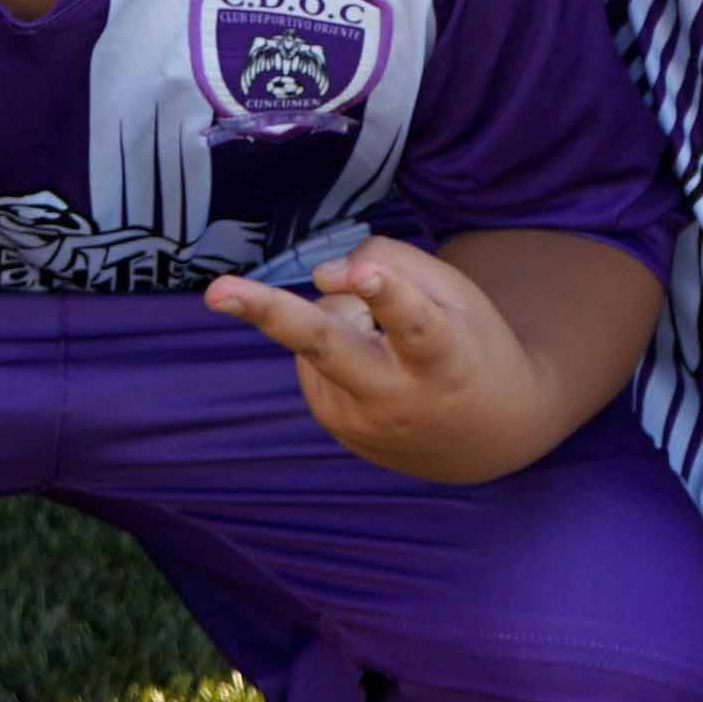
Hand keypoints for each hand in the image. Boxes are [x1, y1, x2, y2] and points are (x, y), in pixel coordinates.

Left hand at [204, 234, 547, 480]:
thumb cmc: (469, 344)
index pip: (416, 322)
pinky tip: (375, 363)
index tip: (360, 275)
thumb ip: (392, 264)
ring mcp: (358, 419)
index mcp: (444, 358)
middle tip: (214, 292)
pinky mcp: (334, 425)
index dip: (387, 294)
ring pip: (321, 328)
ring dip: (344, 317)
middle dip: (267, 314)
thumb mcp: (454, 294)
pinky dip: (338, 342)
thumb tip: (319, 277)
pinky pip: (316, 355)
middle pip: (326, 346)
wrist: (488, 437)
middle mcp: (396, 396)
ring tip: (391, 341)